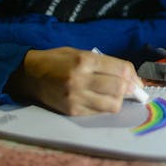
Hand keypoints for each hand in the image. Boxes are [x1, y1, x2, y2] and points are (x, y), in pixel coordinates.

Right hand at [7, 47, 143, 115]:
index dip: (133, 75)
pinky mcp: (72, 111)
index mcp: (84, 60)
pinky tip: (103, 100)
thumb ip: (103, 63)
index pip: (120, 69)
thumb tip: (128, 76)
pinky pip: (98, 113)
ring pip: (112, 104)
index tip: (137, 80)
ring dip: (119, 100)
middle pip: (119, 88)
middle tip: (133, 89)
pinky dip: (105, 107)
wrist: (28, 75)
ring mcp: (76, 97)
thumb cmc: (56, 60)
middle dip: (130, 89)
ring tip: (117, 95)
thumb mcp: (79, 52)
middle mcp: (80, 79)